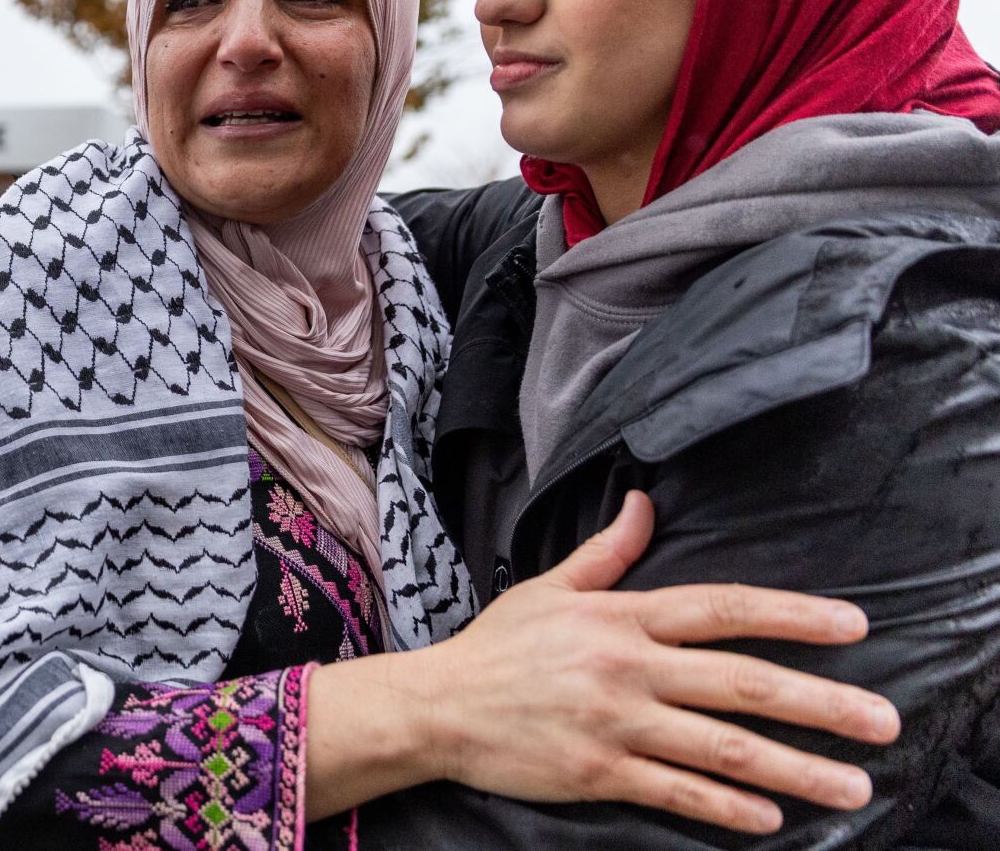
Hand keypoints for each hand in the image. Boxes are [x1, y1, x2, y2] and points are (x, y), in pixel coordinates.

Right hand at [416, 492, 898, 832]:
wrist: (436, 707)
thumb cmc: (497, 646)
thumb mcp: (549, 587)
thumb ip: (608, 553)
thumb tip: (644, 502)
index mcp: (619, 617)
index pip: (721, 609)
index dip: (791, 616)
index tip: (852, 626)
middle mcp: (626, 668)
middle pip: (740, 683)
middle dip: (821, 703)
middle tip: (883, 720)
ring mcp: (614, 724)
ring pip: (722, 749)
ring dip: (796, 769)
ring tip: (853, 786)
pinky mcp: (598, 774)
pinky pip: (676, 795)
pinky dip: (727, 809)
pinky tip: (772, 818)